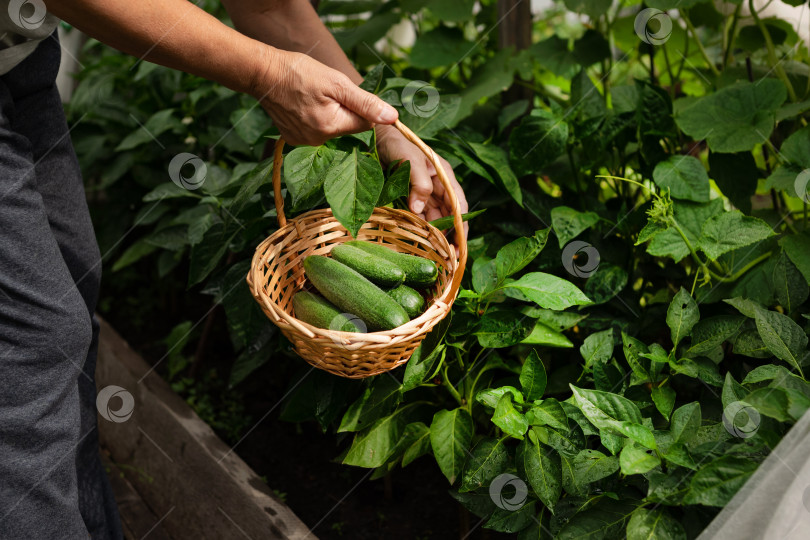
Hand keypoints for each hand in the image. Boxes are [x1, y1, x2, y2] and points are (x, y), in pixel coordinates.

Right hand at [253, 50, 397, 145]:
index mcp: (331, 127)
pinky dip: (314, 120)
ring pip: (332, 131)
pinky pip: (316, 132)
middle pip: (347, 128)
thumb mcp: (337, 83)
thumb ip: (366, 103)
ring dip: (329, 116)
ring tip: (312, 98)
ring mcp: (304, 143)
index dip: (361, 108)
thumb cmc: (300, 72)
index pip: (365, 125)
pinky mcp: (293, 140)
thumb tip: (392, 118)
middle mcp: (318, 141)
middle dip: (344, 112)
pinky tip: (303, 106)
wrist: (263, 73)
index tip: (347, 94)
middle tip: (326, 93)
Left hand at [376, 125, 468, 243]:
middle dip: (449, 236)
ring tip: (434, 254)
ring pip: (433, 219)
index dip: (461, 225)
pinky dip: (419, 229)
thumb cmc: (395, 142)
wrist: (374, 137)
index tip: (459, 244)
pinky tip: (419, 242)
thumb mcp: (408, 158)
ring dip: (434, 236)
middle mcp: (437, 186)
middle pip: (448, 216)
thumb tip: (419, 210)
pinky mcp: (409, 198)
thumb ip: (419, 182)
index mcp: (443, 175)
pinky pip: (418, 217)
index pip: (459, 204)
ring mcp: (423, 193)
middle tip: (447, 258)